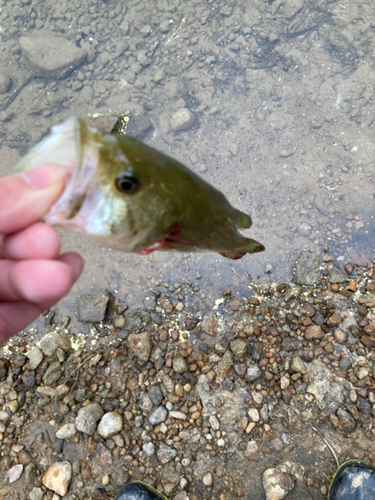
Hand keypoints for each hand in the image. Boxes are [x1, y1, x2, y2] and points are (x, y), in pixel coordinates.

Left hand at [0, 165, 83, 344]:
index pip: (0, 201)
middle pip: (11, 237)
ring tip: (61, 272)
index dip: (26, 192)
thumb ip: (0, 204)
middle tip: (50, 236)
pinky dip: (48, 294)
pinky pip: (23, 308)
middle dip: (34, 237)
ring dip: (46, 270)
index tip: (62, 182)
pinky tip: (68, 274)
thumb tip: (50, 176)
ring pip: (20, 274)